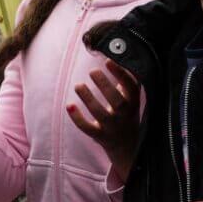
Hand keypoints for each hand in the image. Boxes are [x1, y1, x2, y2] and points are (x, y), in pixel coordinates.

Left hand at [67, 60, 140, 182]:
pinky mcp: (100, 136)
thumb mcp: (132, 99)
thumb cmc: (127, 114)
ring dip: (88, 98)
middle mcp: (124, 115)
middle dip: (104, 85)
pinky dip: (78, 118)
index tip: (108, 61)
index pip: (131, 87)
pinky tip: (69, 106)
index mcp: (134, 103)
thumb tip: (118, 54)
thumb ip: (127, 80)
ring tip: (78, 85)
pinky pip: (88, 128)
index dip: (121, 74)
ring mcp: (112, 127)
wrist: (128, 147)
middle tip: (92, 71)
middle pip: (117, 101)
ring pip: (100, 113)